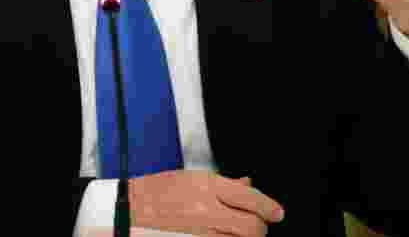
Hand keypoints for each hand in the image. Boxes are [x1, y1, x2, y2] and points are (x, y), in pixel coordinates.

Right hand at [129, 170, 283, 236]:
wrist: (131, 208)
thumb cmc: (160, 190)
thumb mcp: (194, 178)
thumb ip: (225, 184)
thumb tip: (248, 184)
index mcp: (208, 186)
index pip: (250, 199)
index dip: (269, 207)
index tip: (277, 213)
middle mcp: (206, 209)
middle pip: (250, 227)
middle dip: (260, 227)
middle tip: (259, 225)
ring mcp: (200, 232)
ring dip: (243, 236)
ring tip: (239, 230)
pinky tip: (224, 235)